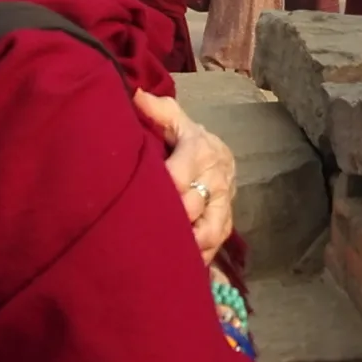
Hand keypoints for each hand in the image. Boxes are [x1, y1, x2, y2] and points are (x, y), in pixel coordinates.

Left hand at [133, 90, 236, 263]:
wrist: (218, 152)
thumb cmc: (184, 137)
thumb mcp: (172, 118)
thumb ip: (156, 109)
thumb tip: (134, 94)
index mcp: (199, 149)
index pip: (179, 175)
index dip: (160, 190)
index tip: (136, 200)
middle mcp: (215, 177)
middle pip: (193, 205)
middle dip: (171, 220)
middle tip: (142, 235)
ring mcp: (223, 202)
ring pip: (211, 228)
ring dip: (191, 244)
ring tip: (168, 257)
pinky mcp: (227, 221)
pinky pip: (218, 242)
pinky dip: (202, 256)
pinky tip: (184, 267)